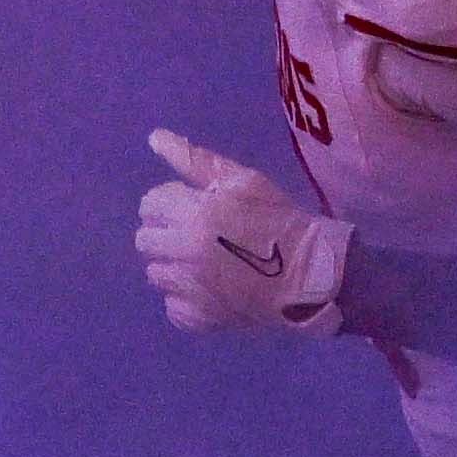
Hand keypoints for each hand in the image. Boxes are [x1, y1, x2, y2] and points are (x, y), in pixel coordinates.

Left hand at [134, 127, 350, 337]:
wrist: (312, 274)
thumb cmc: (279, 219)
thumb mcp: (244, 180)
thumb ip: (194, 160)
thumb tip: (155, 138)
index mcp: (194, 215)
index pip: (149, 205)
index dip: (168, 202)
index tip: (190, 207)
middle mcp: (185, 252)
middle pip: (145, 240)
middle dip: (165, 233)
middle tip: (195, 235)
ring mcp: (190, 289)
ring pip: (156, 274)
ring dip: (174, 266)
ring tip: (205, 263)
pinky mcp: (199, 318)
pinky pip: (172, 307)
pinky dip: (186, 299)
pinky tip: (210, 289)